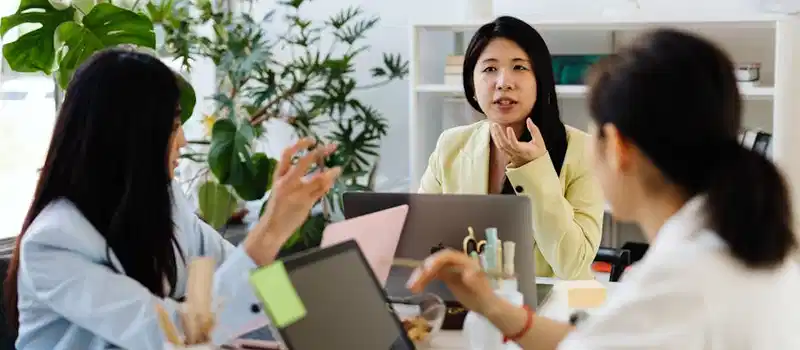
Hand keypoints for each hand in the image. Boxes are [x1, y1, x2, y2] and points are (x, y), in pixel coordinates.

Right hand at [245, 138, 340, 264]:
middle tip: (331, 147)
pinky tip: (334, 179)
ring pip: (317, 178)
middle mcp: (287, 182)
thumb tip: (313, 167)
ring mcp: (297, 193)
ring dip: (330, 171)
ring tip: (338, 168)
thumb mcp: (281, 188)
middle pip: (304, 163)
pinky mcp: (305, 203)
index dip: (300, 145)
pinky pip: (321, 191)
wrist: (271, 229)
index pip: (287, 155)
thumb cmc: (277, 207)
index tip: (312, 140)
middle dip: (319, 153)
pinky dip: (329, 183)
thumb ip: (293, 177)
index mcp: (278, 176)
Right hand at [405, 249, 499, 315]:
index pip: (447, 256)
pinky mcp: (446, 276)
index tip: (427, 271)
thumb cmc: (485, 296)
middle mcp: (455, 262)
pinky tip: (416, 288)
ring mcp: (450, 269)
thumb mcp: (481, 289)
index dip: (435, 261)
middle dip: (423, 271)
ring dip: (420, 276)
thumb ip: (475, 280)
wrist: (486, 305)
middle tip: (414, 283)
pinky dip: (422, 281)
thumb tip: (467, 274)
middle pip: (436, 261)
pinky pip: (431, 275)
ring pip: (431, 268)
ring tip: (411, 288)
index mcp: (464, 261)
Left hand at [490, 118, 546, 167]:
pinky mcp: (508, 155)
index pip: (515, 144)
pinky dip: (496, 140)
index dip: (511, 137)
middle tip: (495, 124)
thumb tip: (529, 120)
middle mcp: (516, 154)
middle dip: (499, 134)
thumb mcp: (540, 142)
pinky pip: (500, 148)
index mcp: (524, 151)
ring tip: (493, 127)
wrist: (536, 167)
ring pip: (501, 147)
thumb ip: (534, 130)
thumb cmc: (538, 154)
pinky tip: (494, 133)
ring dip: (496, 136)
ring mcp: (511, 155)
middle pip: (505, 145)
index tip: (509, 128)